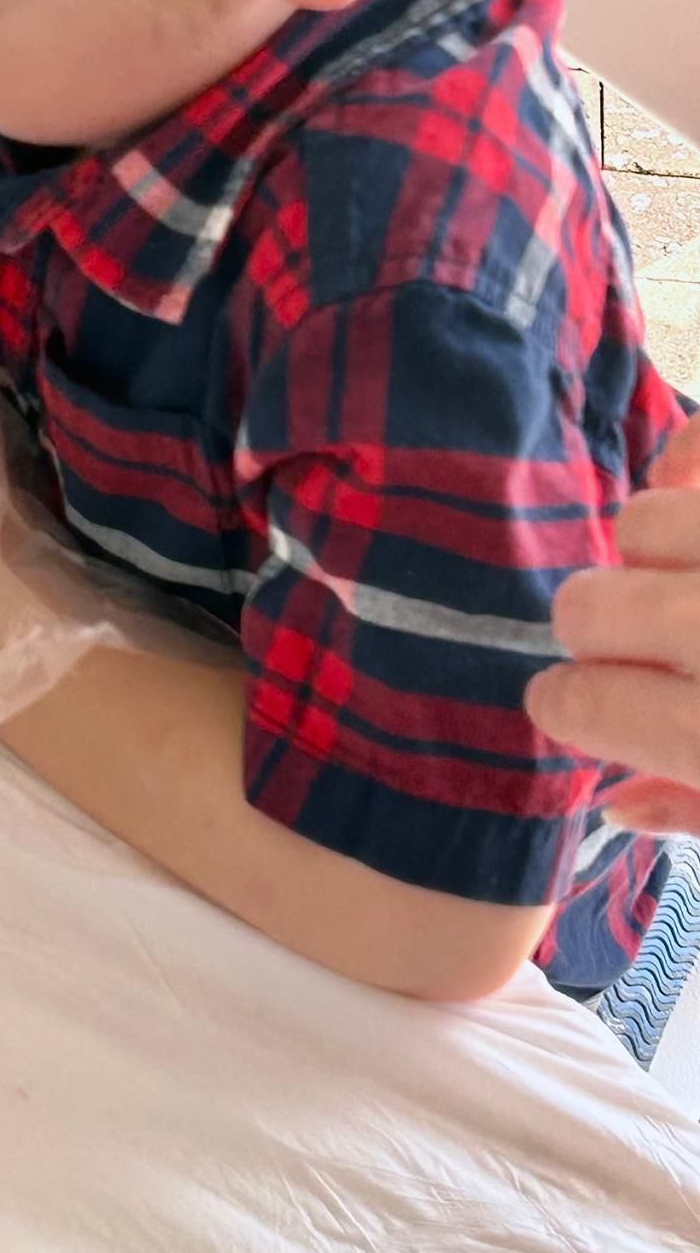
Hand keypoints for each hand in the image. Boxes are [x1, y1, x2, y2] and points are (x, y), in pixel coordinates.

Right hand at [525, 414, 699, 831]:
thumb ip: (697, 809)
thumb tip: (613, 800)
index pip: (587, 706)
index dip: (567, 704)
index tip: (570, 700)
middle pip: (591, 607)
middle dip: (596, 625)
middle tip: (633, 638)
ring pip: (643, 521)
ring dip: (655, 548)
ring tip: (689, 571)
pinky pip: (699, 443)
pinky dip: (690, 458)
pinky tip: (694, 489)